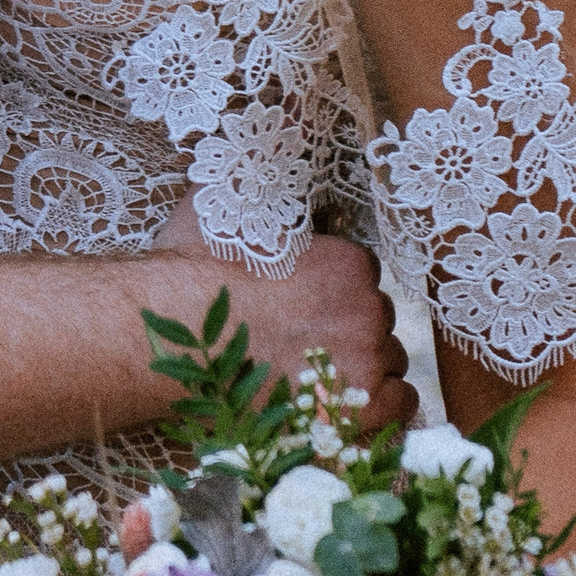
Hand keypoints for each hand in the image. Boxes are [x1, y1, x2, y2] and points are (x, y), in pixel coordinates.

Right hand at [146, 210, 417, 432]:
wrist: (174, 341)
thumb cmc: (192, 278)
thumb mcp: (220, 212)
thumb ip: (250, 190)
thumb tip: (246, 164)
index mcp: (348, 264)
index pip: (362, 275)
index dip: (333, 289)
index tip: (305, 302)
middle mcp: (367, 310)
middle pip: (375, 317)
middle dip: (346, 326)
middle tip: (303, 339)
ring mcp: (368, 363)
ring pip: (388, 359)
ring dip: (362, 364)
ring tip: (316, 374)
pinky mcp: (362, 411)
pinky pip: (401, 404)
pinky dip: (380, 403)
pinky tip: (344, 400)